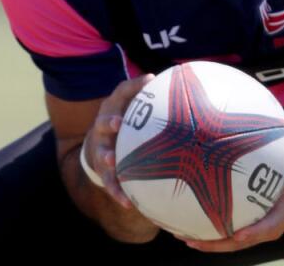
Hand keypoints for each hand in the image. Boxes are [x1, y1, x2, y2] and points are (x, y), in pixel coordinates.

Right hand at [83, 74, 154, 208]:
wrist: (100, 145)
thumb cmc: (128, 121)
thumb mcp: (137, 107)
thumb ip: (155, 98)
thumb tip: (182, 85)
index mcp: (115, 108)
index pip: (122, 92)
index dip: (133, 86)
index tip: (148, 81)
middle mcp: (104, 126)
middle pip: (103, 122)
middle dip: (109, 121)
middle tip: (118, 123)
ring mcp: (101, 148)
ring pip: (101, 153)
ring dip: (106, 156)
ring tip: (112, 161)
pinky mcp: (102, 170)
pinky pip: (109, 182)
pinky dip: (117, 191)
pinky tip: (128, 202)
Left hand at [181, 142, 283, 252]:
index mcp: (280, 217)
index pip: (266, 229)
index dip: (252, 234)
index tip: (237, 236)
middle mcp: (264, 228)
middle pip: (238, 242)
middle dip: (216, 244)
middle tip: (192, 241)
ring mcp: (252, 227)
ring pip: (227, 240)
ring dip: (204, 241)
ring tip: (181, 235)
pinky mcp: (244, 223)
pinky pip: (224, 229)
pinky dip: (206, 228)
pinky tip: (185, 221)